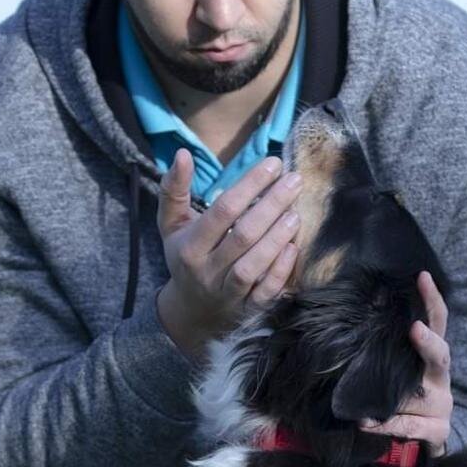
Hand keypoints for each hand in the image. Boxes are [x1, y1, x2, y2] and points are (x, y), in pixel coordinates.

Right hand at [154, 149, 302, 361]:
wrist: (192, 312)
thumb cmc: (185, 256)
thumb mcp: (171, 225)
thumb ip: (173, 190)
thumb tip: (182, 154)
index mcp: (189, 247)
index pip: (222, 211)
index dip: (249, 185)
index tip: (273, 163)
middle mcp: (207, 271)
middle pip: (243, 235)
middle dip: (272, 204)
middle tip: (295, 179)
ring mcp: (227, 293)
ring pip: (254, 265)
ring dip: (277, 237)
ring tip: (295, 211)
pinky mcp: (246, 310)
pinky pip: (265, 292)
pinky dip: (280, 270)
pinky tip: (293, 246)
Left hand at [359, 271, 451, 456]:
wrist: (421, 442)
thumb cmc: (402, 398)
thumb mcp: (395, 372)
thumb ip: (383, 351)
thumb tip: (352, 318)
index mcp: (432, 358)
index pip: (438, 323)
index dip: (432, 300)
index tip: (422, 277)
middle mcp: (441, 378)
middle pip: (441, 355)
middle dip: (428, 342)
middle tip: (415, 329)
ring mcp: (442, 405)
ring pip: (418, 396)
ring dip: (391, 396)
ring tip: (364, 399)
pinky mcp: (438, 430)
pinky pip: (411, 425)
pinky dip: (387, 424)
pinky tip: (366, 422)